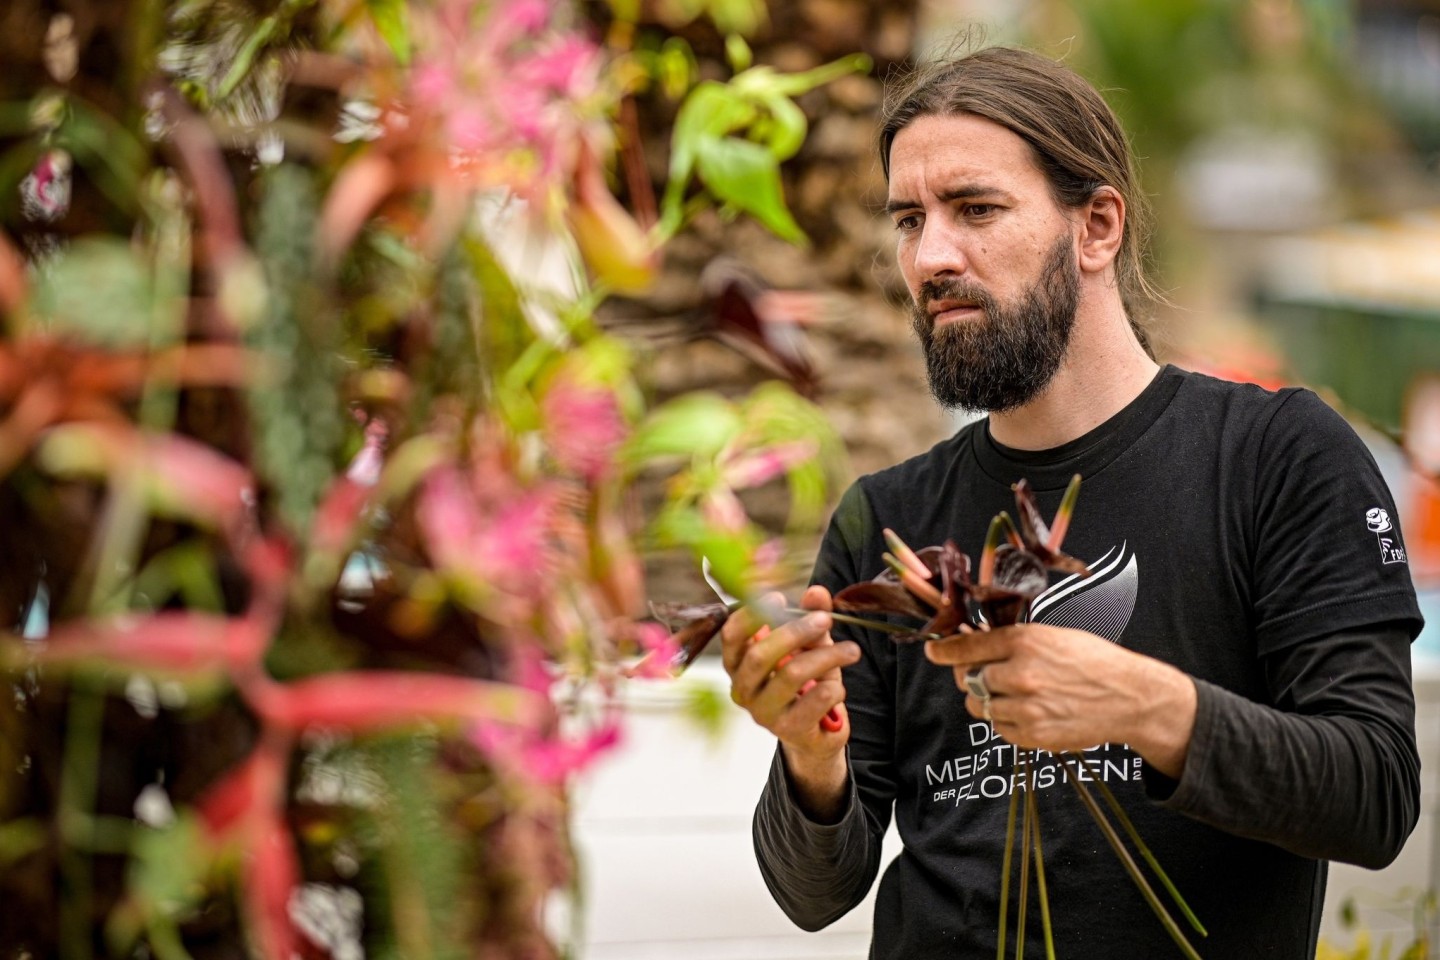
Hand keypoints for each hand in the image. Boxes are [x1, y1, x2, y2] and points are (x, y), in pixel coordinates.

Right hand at [721, 585, 859, 819]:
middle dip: (796, 632)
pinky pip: (815, 700)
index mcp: (739, 664)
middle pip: (761, 655)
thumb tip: (816, 592)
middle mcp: (744, 689)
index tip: (778, 597)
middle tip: (826, 619)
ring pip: (791, 675)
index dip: (750, 615)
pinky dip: (834, 688)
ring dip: (827, 657)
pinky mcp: (789, 730)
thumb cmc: (806, 684)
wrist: (817, 732)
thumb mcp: (809, 646)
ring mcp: (764, 713)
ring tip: (852, 650)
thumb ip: (811, 618)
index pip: (731, 637)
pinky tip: (838, 688)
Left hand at [924, 623, 1195, 777]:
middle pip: (969, 679)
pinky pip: (998, 728)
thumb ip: (1012, 641)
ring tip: (1016, 694)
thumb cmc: (1093, 661)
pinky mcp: (1033, 736)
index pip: (967, 647)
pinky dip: (1005, 721)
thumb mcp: (1053, 636)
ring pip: (979, 706)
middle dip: (974, 677)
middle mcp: (1021, 674)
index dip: (945, 650)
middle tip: (991, 675)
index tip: (933, 652)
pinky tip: (1028, 711)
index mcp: (1025, 642)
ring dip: (989, 701)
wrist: (1130, 698)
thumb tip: (972, 644)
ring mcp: (1026, 708)